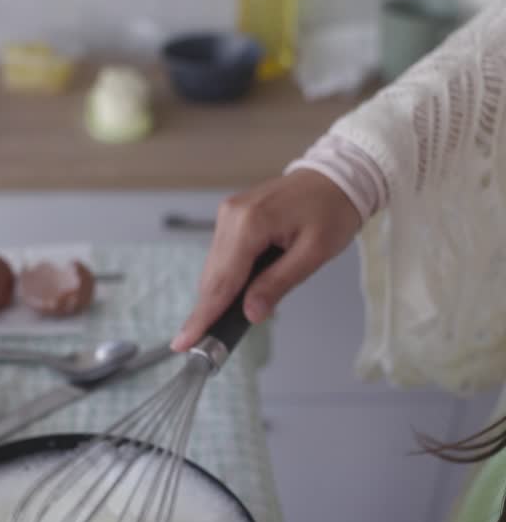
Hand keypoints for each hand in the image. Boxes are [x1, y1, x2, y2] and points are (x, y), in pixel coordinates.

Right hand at [171, 169, 360, 350]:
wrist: (337, 176)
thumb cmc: (332, 210)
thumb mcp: (314, 253)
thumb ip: (278, 283)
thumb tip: (250, 312)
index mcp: (250, 223)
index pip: (222, 281)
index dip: (204, 316)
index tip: (185, 342)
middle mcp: (231, 216)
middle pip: (212, 277)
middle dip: (207, 312)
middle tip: (203, 345)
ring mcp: (229, 214)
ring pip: (214, 268)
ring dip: (216, 297)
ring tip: (215, 327)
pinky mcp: (233, 216)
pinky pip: (223, 256)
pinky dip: (225, 279)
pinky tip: (232, 297)